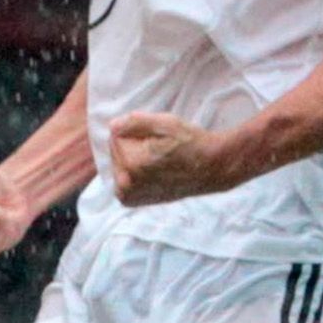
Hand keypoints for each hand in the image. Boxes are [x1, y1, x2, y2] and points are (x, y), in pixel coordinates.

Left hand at [109, 112, 241, 206]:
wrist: (211, 169)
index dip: (136, 131)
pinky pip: (120, 175)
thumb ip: (134, 122)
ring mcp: (128, 195)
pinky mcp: (131, 200)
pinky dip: (131, 171)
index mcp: (132, 164)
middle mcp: (126, 184)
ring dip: (132, 157)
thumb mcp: (166, 123)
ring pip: (119, 161)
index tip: (157, 138)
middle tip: (160, 150)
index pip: (117, 134)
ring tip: (157, 161)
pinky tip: (150, 171)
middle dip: (133, 145)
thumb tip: (112, 126)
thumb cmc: (191, 143)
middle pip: (116, 149)